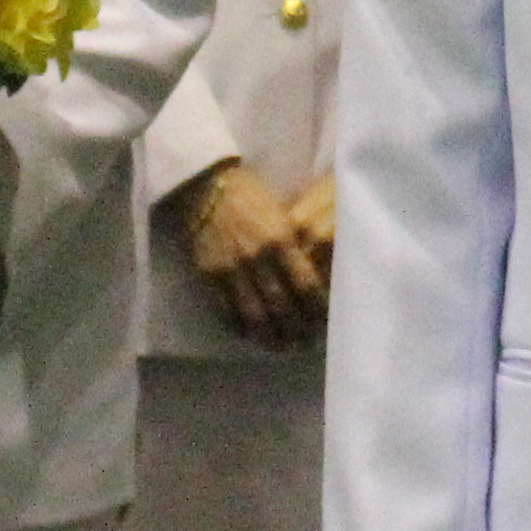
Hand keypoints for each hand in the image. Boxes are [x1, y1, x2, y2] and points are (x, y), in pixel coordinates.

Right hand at [173, 159, 329, 348]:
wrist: (205, 185)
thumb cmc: (250, 195)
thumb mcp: (281, 214)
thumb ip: (295, 245)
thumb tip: (314, 275)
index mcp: (282, 239)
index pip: (307, 286)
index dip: (318, 309)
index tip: (325, 322)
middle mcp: (258, 258)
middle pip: (283, 308)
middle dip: (297, 330)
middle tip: (307, 342)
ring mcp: (232, 269)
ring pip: (255, 317)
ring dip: (271, 337)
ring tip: (282, 346)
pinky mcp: (209, 276)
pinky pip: (228, 313)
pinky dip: (242, 329)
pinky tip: (253, 335)